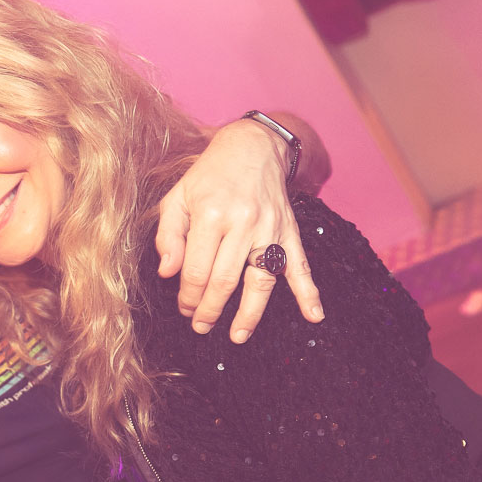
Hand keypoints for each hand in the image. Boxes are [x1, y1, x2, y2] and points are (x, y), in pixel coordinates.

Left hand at [156, 117, 323, 342]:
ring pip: (260, 281)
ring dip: (249, 314)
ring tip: (238, 336)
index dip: (188, 297)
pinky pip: (300, 265)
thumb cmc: (208, 175)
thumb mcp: (177, 198)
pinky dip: (309, 292)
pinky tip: (314, 316)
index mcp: (211, 215)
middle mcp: (243, 223)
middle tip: (201, 326)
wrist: (252, 146)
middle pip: (225, 281)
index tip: (184, 309)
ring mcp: (270, 228)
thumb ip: (168, 236)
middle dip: (210, 310)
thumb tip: (166, 273)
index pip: (197, 271)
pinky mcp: (289, 230)